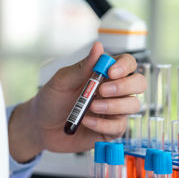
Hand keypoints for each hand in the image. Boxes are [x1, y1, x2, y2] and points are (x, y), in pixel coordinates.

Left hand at [9, 42, 145, 161]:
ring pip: (132, 105)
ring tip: (91, 107)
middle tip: (103, 90)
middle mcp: (113, 91)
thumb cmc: (50, 100)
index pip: (127, 64)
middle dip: (125, 86)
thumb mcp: (62, 81)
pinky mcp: (109, 130)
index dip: (124, 66)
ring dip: (113, 106)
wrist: (40, 127)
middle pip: (138, 83)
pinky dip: (103, 124)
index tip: (111, 72)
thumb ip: (82, 67)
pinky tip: (87, 122)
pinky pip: (119, 127)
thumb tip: (98, 47)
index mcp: (103, 74)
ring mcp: (113, 111)